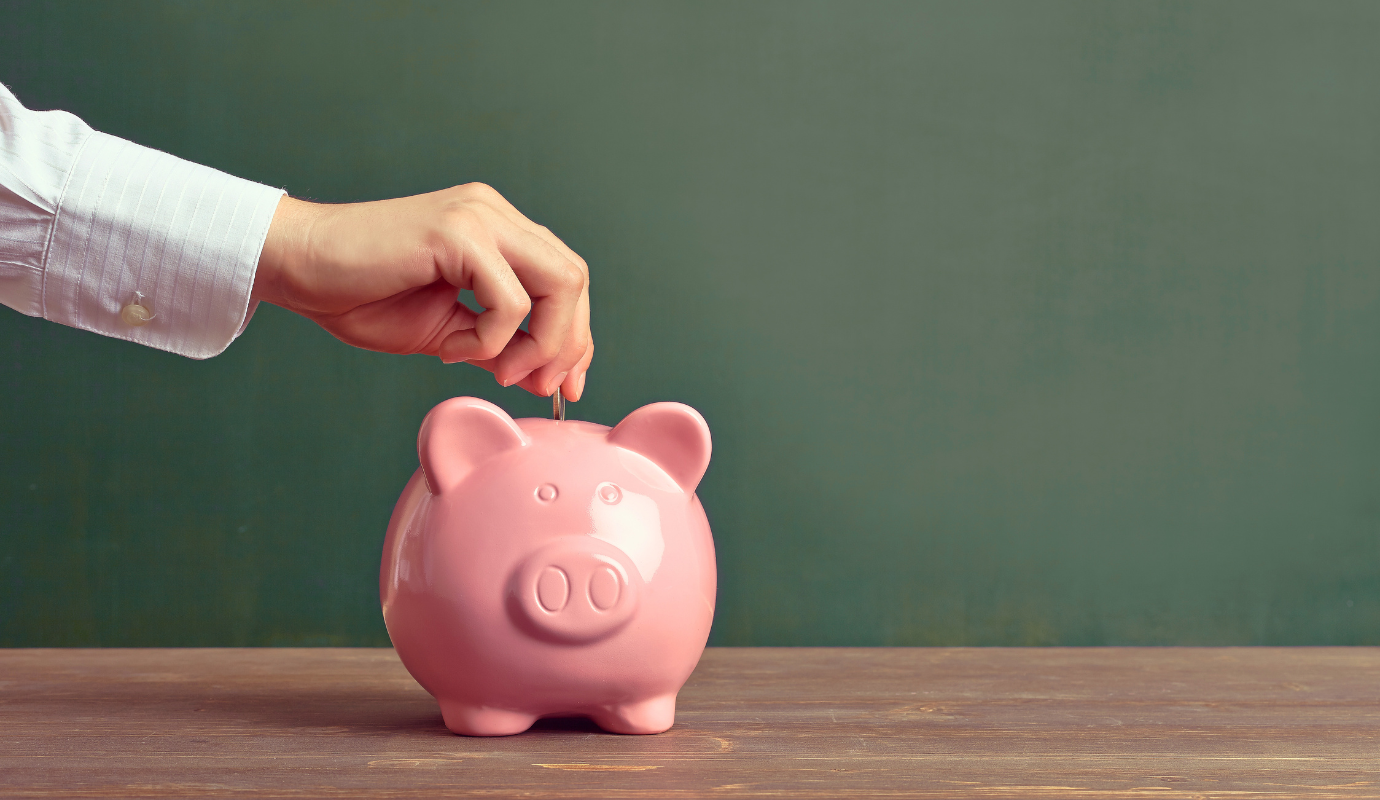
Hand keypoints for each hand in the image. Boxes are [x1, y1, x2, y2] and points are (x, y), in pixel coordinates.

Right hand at [253, 184, 592, 399]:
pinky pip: (508, 300)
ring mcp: (479, 217)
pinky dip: (490, 340)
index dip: (576, 335)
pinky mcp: (457, 233)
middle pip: (574, 278)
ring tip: (497, 371)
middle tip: (536, 384)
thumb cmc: (361, 297)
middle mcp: (495, 214)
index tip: (566, 384)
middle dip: (568, 343)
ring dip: (539, 343)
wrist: (298, 269)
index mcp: (497, 230)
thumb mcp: (448, 332)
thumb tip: (545, 378)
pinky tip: (450, 350)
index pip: (566, 279)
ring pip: (558, 283)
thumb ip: (499, 347)